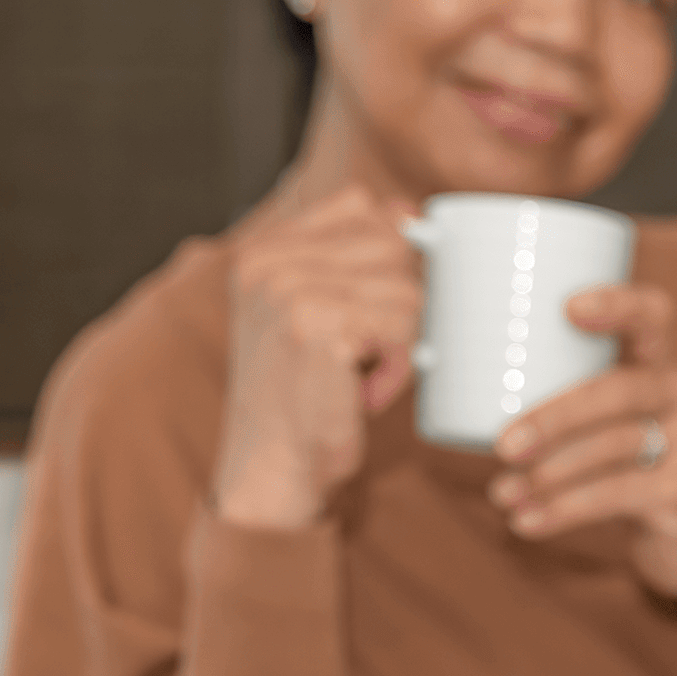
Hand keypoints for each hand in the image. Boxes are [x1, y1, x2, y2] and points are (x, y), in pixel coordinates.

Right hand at [214, 187, 421, 529]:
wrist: (273, 470)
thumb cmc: (307, 398)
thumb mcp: (322, 316)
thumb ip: (353, 261)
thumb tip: (412, 212)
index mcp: (264, 249)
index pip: (361, 205)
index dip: (392, 251)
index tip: (378, 305)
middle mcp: (269, 260)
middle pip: (393, 244)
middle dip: (401, 303)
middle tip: (368, 352)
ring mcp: (288, 288)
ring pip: (407, 287)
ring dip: (402, 341)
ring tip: (362, 374)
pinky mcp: (314, 324)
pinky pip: (404, 324)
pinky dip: (399, 366)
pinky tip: (364, 391)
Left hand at [485, 284, 676, 610]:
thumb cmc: (623, 468)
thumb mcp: (603, 427)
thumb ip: (560, 398)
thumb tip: (454, 372)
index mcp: (663, 364)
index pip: (652, 316)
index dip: (618, 304)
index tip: (569, 308)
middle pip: (619, 391)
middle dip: (555, 417)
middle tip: (503, 445)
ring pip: (614, 448)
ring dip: (548, 474)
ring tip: (502, 493)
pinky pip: (617, 496)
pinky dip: (564, 511)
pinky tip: (527, 522)